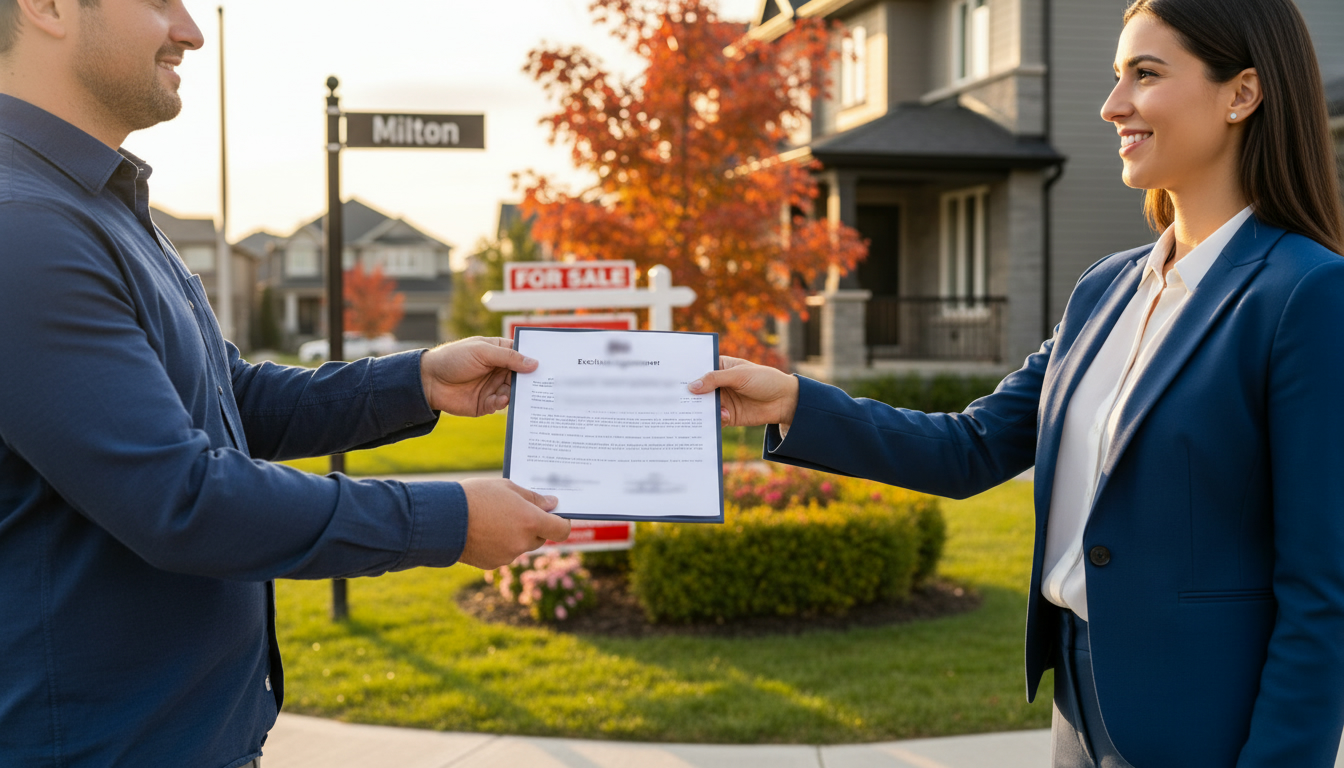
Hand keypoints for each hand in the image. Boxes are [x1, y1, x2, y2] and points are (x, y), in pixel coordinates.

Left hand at [419, 337, 537, 416]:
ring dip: (516, 394)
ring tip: (514, 393)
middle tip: (541, 386)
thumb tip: (534, 363)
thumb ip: (508, 357)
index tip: (549, 366)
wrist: (428, 381)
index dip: (535, 361)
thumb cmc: (452, 359)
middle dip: (530, 381)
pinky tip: (500, 400)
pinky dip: (502, 403)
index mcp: (499, 353)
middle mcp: (499, 370)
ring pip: (514, 393)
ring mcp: (493, 387)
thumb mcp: (482, 352)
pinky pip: (501, 405)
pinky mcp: (486, 403)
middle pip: (522, 377)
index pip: (523, 356)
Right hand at [457, 478, 570, 569]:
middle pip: (540, 538)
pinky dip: (499, 545)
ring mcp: (508, 555)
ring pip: (520, 546)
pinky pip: (504, 554)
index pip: (562, 530)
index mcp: (531, 521)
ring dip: (515, 536)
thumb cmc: (475, 496)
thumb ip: (533, 498)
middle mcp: (523, 542)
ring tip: (494, 519)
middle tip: (518, 512)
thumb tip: (551, 504)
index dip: (562, 523)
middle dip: (534, 527)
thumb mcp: (506, 487)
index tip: (556, 515)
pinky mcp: (492, 563)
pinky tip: (483, 531)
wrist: (442, 518)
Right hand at [688, 356, 799, 427]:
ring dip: (700, 410)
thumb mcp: (740, 375)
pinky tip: (721, 418)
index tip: (671, 379)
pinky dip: (714, 420)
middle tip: (677, 399)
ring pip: (704, 406)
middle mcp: (719, 384)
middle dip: (689, 395)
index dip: (687, 374)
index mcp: (721, 367)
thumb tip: (691, 386)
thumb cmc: (765, 380)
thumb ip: (715, 379)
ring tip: (695, 412)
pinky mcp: (729, 415)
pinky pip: (715, 419)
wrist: (785, 401)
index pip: (699, 369)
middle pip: (698, 390)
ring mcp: (723, 400)